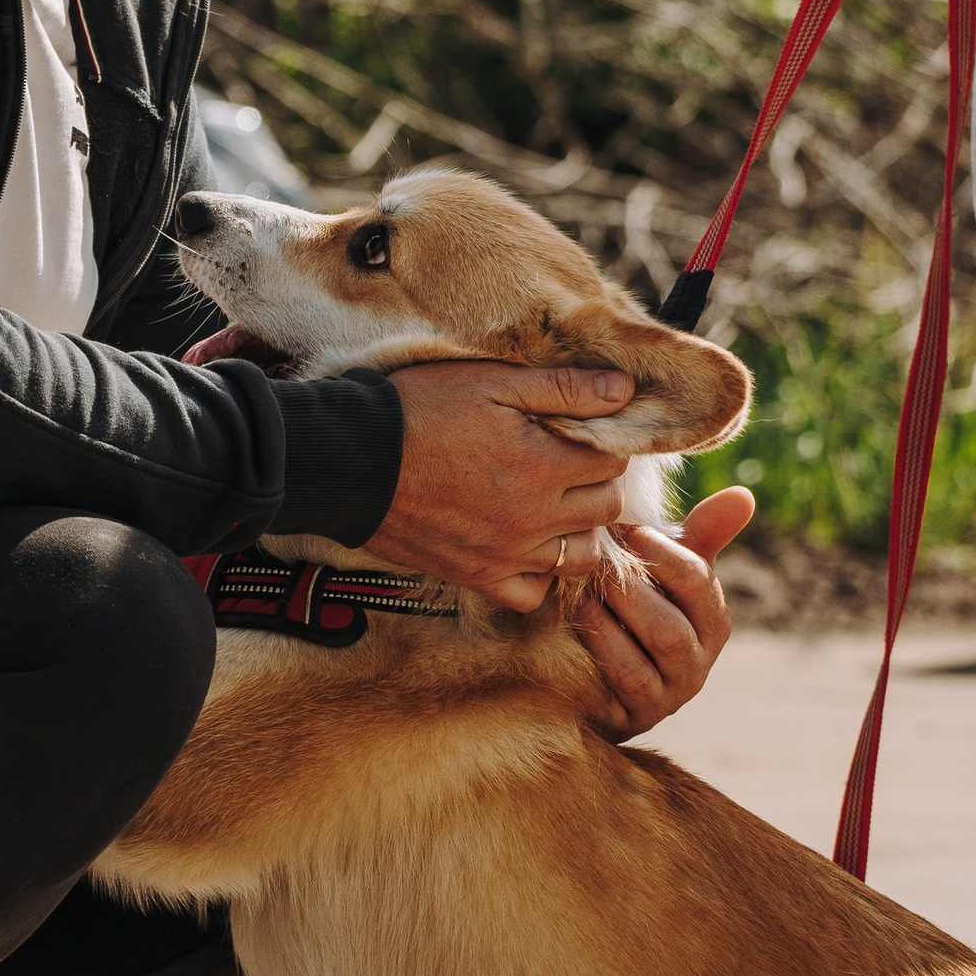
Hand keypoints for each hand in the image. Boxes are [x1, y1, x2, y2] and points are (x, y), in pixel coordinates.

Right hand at [369, 358, 636, 609]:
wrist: (350, 461)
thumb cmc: (419, 410)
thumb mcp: (492, 381)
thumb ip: (563, 388)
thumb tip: (625, 390)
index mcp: (543, 467)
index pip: (614, 462)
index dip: (604, 440)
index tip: (580, 429)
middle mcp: (533, 520)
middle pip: (606, 509)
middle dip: (597, 482)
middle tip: (569, 461)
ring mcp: (506, 555)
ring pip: (582, 556)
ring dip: (579, 529)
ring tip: (554, 503)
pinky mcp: (476, 577)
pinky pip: (533, 594)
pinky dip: (540, 574)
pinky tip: (527, 544)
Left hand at [576, 487, 754, 736]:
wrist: (598, 680)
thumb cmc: (638, 612)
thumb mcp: (667, 576)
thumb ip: (702, 537)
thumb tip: (744, 495)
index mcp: (713, 624)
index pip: (698, 581)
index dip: (659, 552)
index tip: (623, 530)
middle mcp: (699, 664)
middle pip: (671, 625)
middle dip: (630, 587)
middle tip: (594, 560)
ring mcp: (669, 695)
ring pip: (648, 655)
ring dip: (611, 616)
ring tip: (581, 590)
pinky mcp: (637, 716)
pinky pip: (624, 678)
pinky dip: (600, 645)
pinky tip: (576, 621)